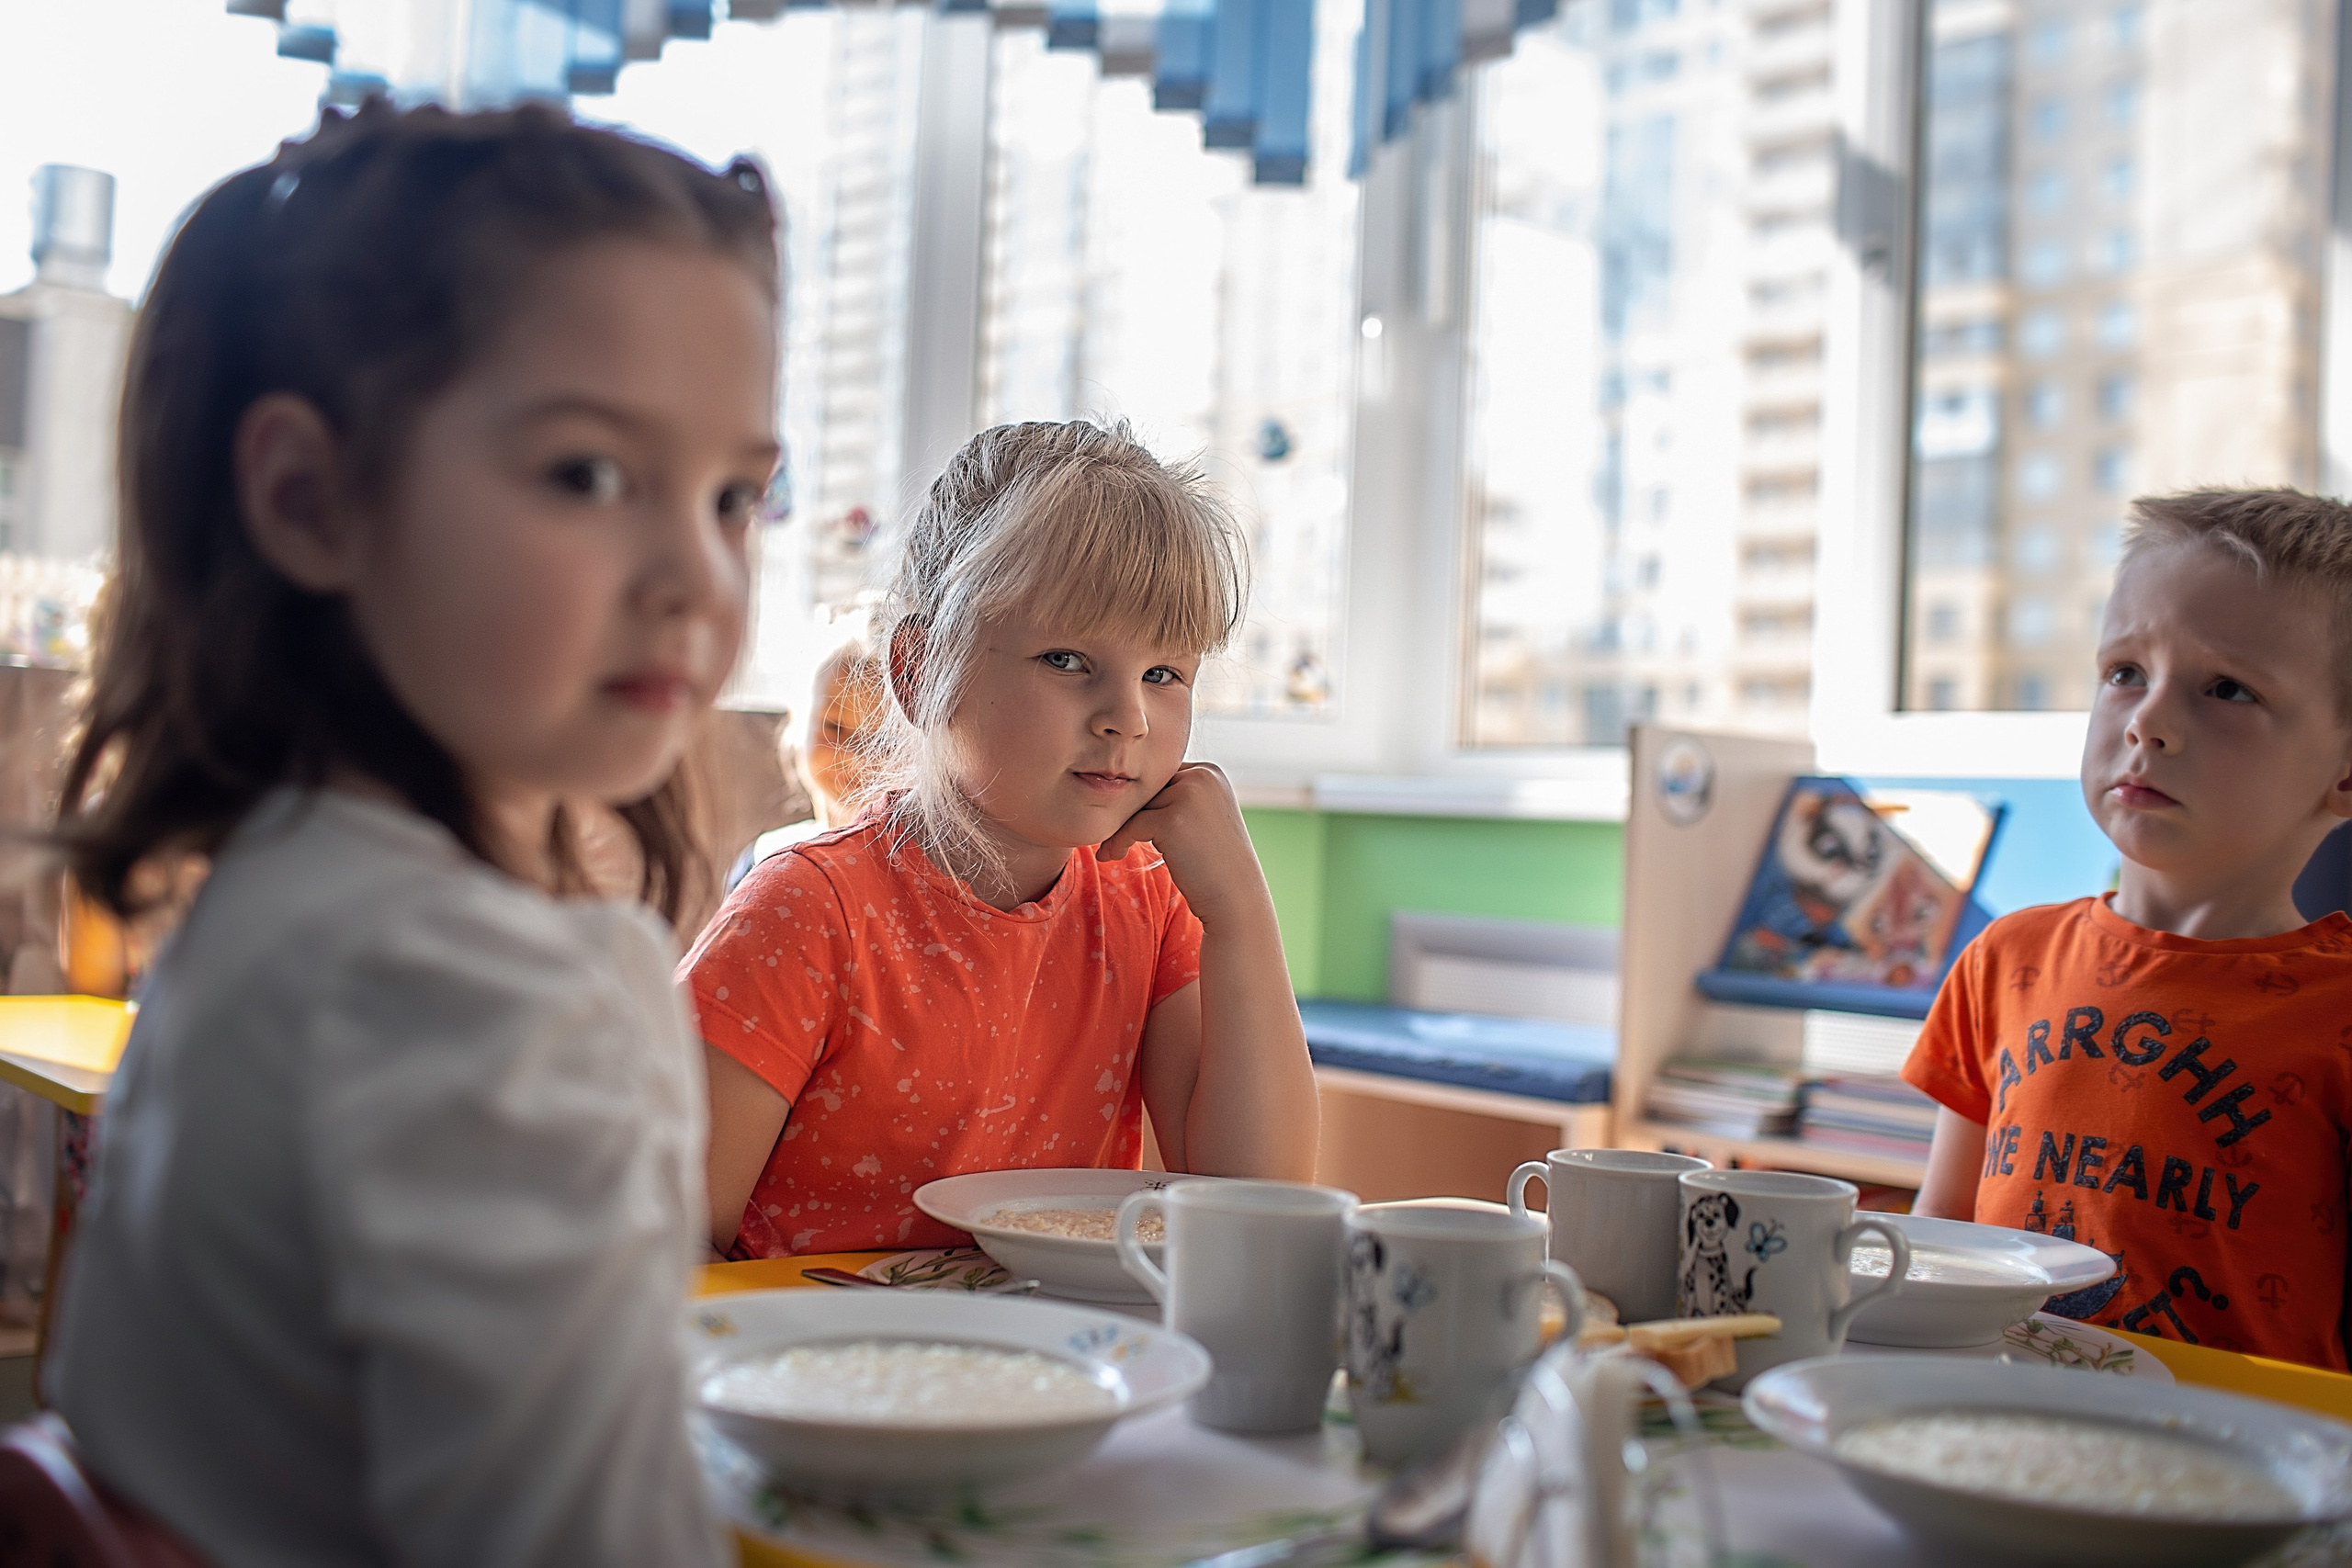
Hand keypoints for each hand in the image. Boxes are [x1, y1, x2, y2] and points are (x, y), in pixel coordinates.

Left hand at [1097, 762, 1266, 926]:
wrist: (1236, 897)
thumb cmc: (1215, 863)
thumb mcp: (1202, 817)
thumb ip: (1175, 796)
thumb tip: (1127, 788)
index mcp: (1210, 772)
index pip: (1162, 776)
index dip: (1146, 801)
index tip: (1129, 823)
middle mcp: (1202, 776)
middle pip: (1147, 788)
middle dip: (1131, 813)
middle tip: (1114, 837)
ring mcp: (1188, 796)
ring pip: (1136, 805)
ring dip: (1120, 827)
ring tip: (1112, 849)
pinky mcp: (1172, 820)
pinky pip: (1130, 826)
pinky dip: (1116, 841)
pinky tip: (1110, 856)